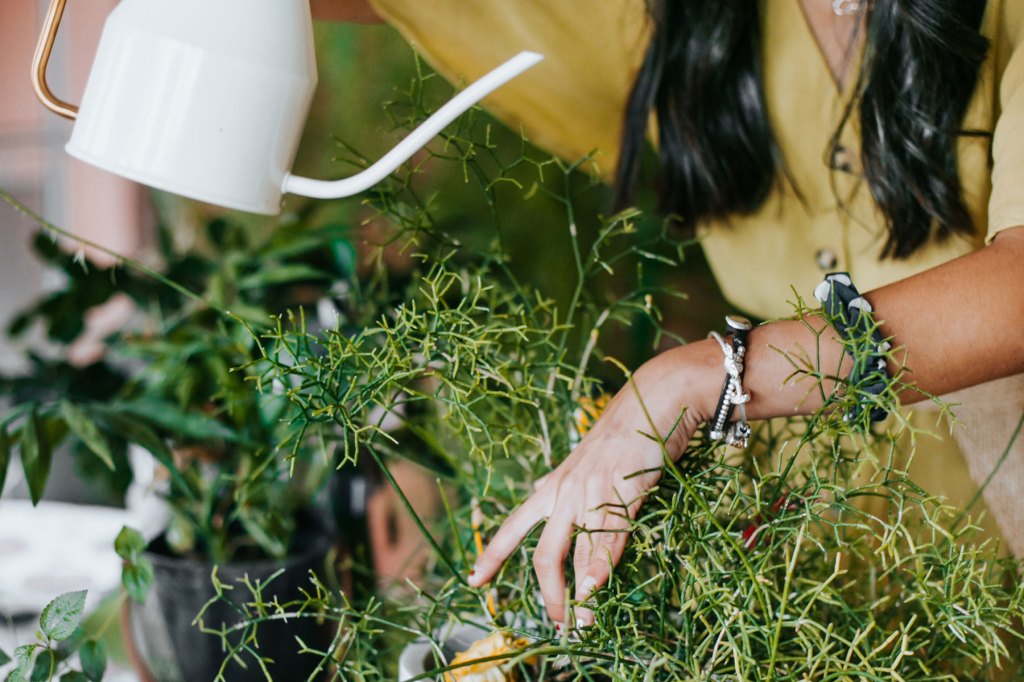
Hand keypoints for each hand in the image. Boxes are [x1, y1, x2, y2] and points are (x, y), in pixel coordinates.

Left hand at [467, 344, 718, 625]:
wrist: (652, 401)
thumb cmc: (622, 434)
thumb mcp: (585, 462)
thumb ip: (566, 484)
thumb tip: (544, 490)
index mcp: (553, 486)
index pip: (514, 525)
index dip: (493, 554)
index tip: (475, 581)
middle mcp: (565, 492)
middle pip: (543, 553)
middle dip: (547, 594)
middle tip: (556, 624)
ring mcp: (591, 494)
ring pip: (576, 553)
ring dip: (578, 594)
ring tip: (583, 623)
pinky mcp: (621, 493)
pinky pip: (609, 537)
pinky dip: (601, 566)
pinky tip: (596, 588)